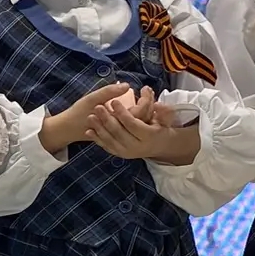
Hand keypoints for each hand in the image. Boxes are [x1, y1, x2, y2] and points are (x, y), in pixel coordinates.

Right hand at [38, 82, 137, 155]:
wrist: (67, 129)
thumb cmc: (79, 113)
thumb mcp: (93, 99)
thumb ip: (109, 92)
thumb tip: (127, 85)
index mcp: (118, 122)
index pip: (140, 111)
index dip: (146, 99)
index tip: (145, 87)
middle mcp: (122, 129)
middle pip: (143, 117)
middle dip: (148, 102)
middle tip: (147, 89)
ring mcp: (119, 131)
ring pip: (138, 121)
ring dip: (143, 108)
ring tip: (144, 95)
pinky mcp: (115, 130)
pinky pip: (131, 123)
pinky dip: (136, 113)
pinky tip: (135, 104)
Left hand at [85, 87, 199, 164]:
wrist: (158, 146)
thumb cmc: (161, 128)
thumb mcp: (166, 120)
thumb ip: (164, 111)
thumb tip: (157, 104)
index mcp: (148, 136)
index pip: (133, 124)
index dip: (122, 113)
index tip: (114, 101)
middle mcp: (137, 147)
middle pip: (119, 132)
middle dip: (107, 119)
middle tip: (98, 107)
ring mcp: (127, 152)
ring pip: (111, 140)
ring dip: (99, 128)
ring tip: (90, 116)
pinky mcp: (119, 154)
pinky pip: (107, 146)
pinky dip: (97, 139)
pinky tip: (88, 131)